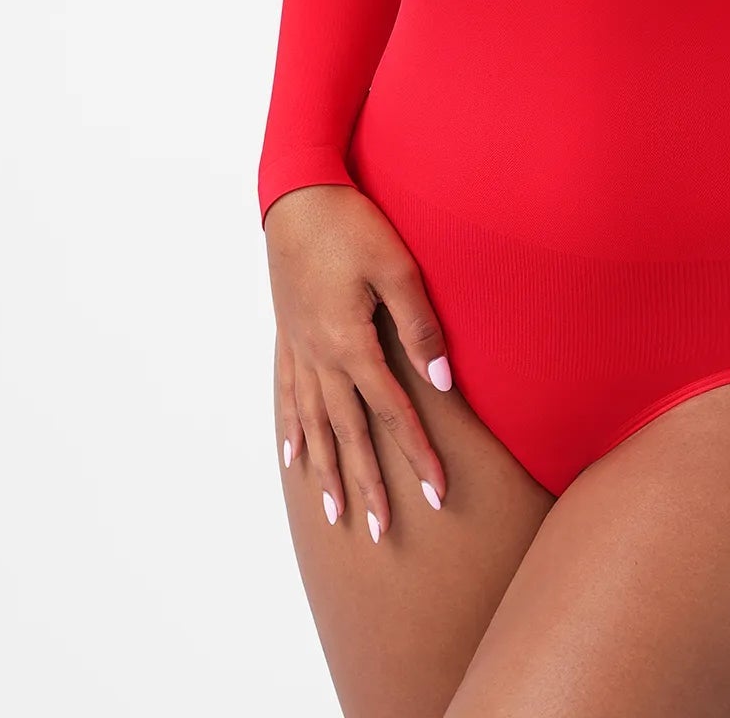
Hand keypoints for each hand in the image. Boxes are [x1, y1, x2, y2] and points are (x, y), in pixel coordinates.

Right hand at [265, 184, 453, 541]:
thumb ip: (420, 326)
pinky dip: (292, 431)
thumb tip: (442, 382)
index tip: (437, 493)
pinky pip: (287, 397)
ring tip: (337, 515)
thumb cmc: (351, 225)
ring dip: (327, 472)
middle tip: (383, 532)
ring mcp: (298, 350)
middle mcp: (320, 357)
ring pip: (314, 426)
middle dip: (369, 484)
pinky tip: (293, 458)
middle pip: (348, 434)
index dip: (417, 455)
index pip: (391, 413)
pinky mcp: (287, 336)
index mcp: (350, 344)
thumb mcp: (397, 267)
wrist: (296, 196)